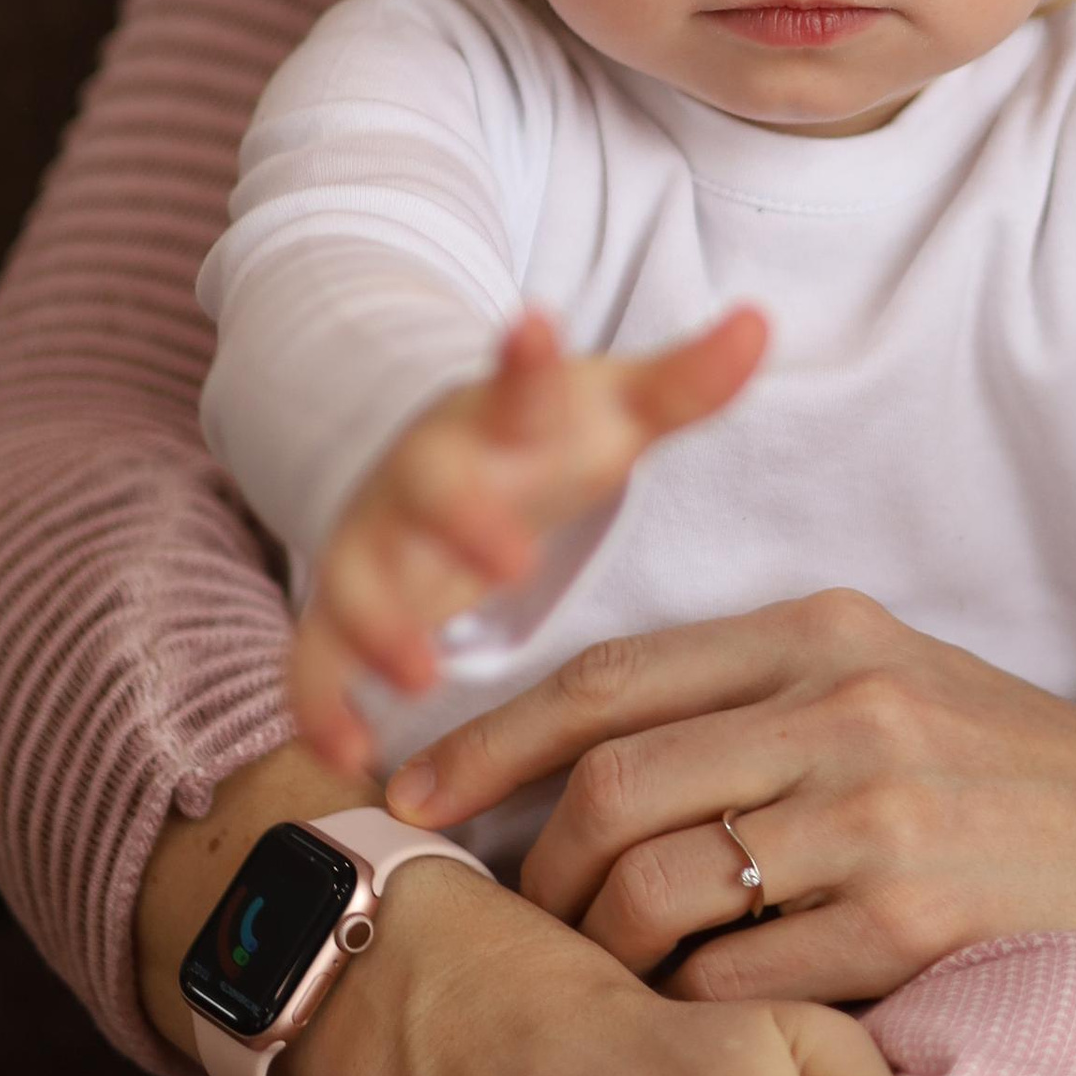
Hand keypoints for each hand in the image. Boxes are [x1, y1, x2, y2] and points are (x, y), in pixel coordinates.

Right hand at [290, 303, 767, 770]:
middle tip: (511, 563)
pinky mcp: (344, 607)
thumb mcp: (615, 409)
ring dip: (382, 628)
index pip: (517, 385)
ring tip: (421, 677)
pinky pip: (314, 659)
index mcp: (499, 419)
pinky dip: (320, 706)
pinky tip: (351, 752)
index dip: (525, 361)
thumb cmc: (544, 441)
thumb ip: (687, 380)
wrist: (436, 460)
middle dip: (463, 523)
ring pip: (359, 581)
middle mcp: (426, 476)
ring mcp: (377, 542)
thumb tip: (760, 323)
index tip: (535, 327)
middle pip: (430, 489)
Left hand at [380, 591, 1075, 1007]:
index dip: (489, 744)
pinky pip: (736, 983)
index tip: (412, 800)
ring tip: (594, 1002)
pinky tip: (687, 1043)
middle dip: (532, 879)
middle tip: (511, 940)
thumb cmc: (1013, 783)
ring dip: (599, 963)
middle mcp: (842, 706)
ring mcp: (878, 813)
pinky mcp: (912, 920)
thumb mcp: (890, 688)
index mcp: (823, 632)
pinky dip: (688, 1019)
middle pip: (610, 793)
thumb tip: (581, 767)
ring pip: (655, 892)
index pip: (609, 679)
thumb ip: (753, 703)